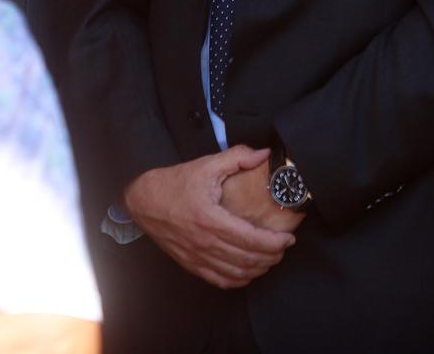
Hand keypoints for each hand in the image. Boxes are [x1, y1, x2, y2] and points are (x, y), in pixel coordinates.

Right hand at [123, 146, 295, 288]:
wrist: (144, 201)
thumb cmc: (176, 182)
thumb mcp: (207, 164)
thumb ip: (238, 157)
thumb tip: (264, 153)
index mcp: (210, 219)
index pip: (250, 238)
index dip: (274, 242)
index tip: (288, 238)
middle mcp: (204, 242)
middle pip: (248, 259)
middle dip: (272, 256)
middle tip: (284, 247)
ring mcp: (196, 256)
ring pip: (237, 273)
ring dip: (259, 269)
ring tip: (271, 257)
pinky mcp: (191, 264)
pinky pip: (220, 280)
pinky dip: (239, 280)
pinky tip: (249, 271)